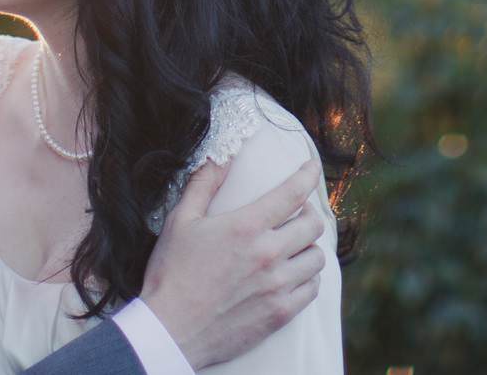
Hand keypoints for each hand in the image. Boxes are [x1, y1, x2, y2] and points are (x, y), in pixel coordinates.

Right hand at [136, 158, 328, 367]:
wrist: (169, 332)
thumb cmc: (171, 275)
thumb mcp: (181, 221)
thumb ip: (204, 184)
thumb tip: (221, 154)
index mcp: (246, 227)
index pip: (293, 192)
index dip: (308, 175)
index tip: (312, 168)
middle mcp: (268, 254)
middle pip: (313, 225)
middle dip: (308, 213)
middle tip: (297, 213)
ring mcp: (277, 286)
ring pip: (317, 258)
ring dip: (309, 247)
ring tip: (295, 246)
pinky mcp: (279, 314)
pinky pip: (312, 290)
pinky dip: (308, 278)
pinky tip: (294, 275)